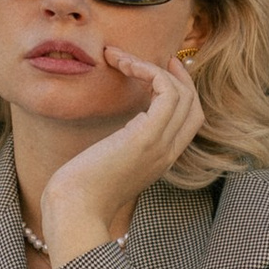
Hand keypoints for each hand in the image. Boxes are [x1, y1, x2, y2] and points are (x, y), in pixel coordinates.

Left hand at [34, 49, 202, 265]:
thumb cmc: (79, 191)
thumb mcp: (106, 164)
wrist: (74, 211)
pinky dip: (150, 72)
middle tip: (160, 57)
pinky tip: (125, 66)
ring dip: (155, 69)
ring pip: (182, 95)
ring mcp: (161, 146)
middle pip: (193, 105)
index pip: (189, 121)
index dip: (181, 93)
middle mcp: (168, 153)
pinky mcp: (147, 138)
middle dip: (179, 77)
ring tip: (126, 59)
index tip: (159, 72)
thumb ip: (118, 146)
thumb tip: (113, 128)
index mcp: (161, 160)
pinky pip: (165, 92)